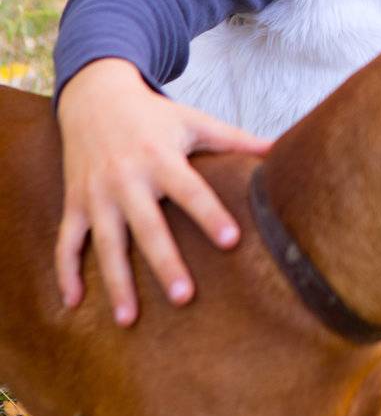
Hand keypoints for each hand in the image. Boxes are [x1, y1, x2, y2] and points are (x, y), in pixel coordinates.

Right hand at [56, 58, 271, 326]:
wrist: (95, 95)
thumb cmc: (154, 115)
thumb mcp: (194, 121)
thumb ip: (235, 139)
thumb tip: (280, 150)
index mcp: (161, 158)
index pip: (190, 190)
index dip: (210, 214)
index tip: (232, 241)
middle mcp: (127, 178)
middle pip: (147, 226)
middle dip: (164, 262)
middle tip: (185, 297)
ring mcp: (97, 193)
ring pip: (106, 243)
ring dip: (116, 282)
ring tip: (130, 320)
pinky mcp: (75, 203)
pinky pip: (67, 242)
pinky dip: (66, 272)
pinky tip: (74, 303)